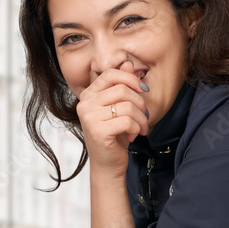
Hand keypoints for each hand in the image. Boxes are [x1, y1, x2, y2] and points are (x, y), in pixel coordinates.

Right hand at [75, 60, 148, 177]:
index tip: (143, 91)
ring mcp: (89, 117)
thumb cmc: (114, 135)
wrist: (107, 164)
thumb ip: (122, 85)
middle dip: (140, 103)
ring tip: (140, 128)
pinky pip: (127, 121)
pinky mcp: (98, 131)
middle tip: (143, 117)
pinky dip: (136, 128)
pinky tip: (133, 136)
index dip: (131, 79)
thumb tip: (128, 63)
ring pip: (128, 106)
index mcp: (88, 95)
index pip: (111, 74)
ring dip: (141, 119)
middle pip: (122, 89)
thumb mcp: (119, 107)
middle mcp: (85, 104)